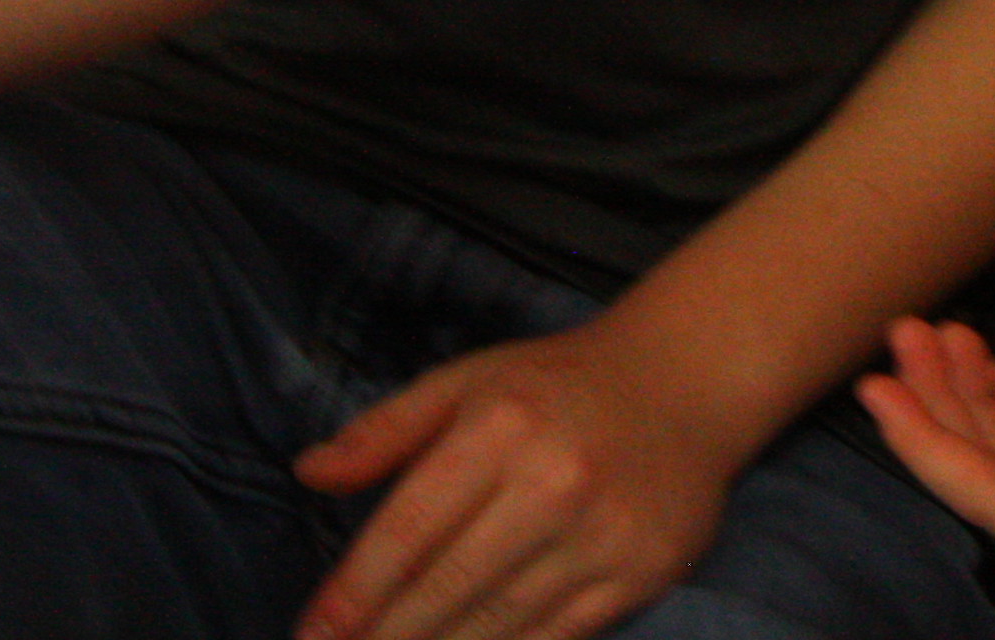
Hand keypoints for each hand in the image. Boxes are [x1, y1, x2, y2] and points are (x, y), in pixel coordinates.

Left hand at [295, 323, 749, 639]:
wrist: (686, 381)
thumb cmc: (559, 384)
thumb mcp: (468, 381)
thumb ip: (386, 430)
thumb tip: (309, 472)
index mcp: (501, 425)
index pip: (410, 528)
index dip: (354, 591)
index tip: (312, 634)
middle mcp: (554, 482)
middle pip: (448, 587)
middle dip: (384, 639)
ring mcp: (601, 536)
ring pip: (498, 625)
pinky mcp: (639, 575)